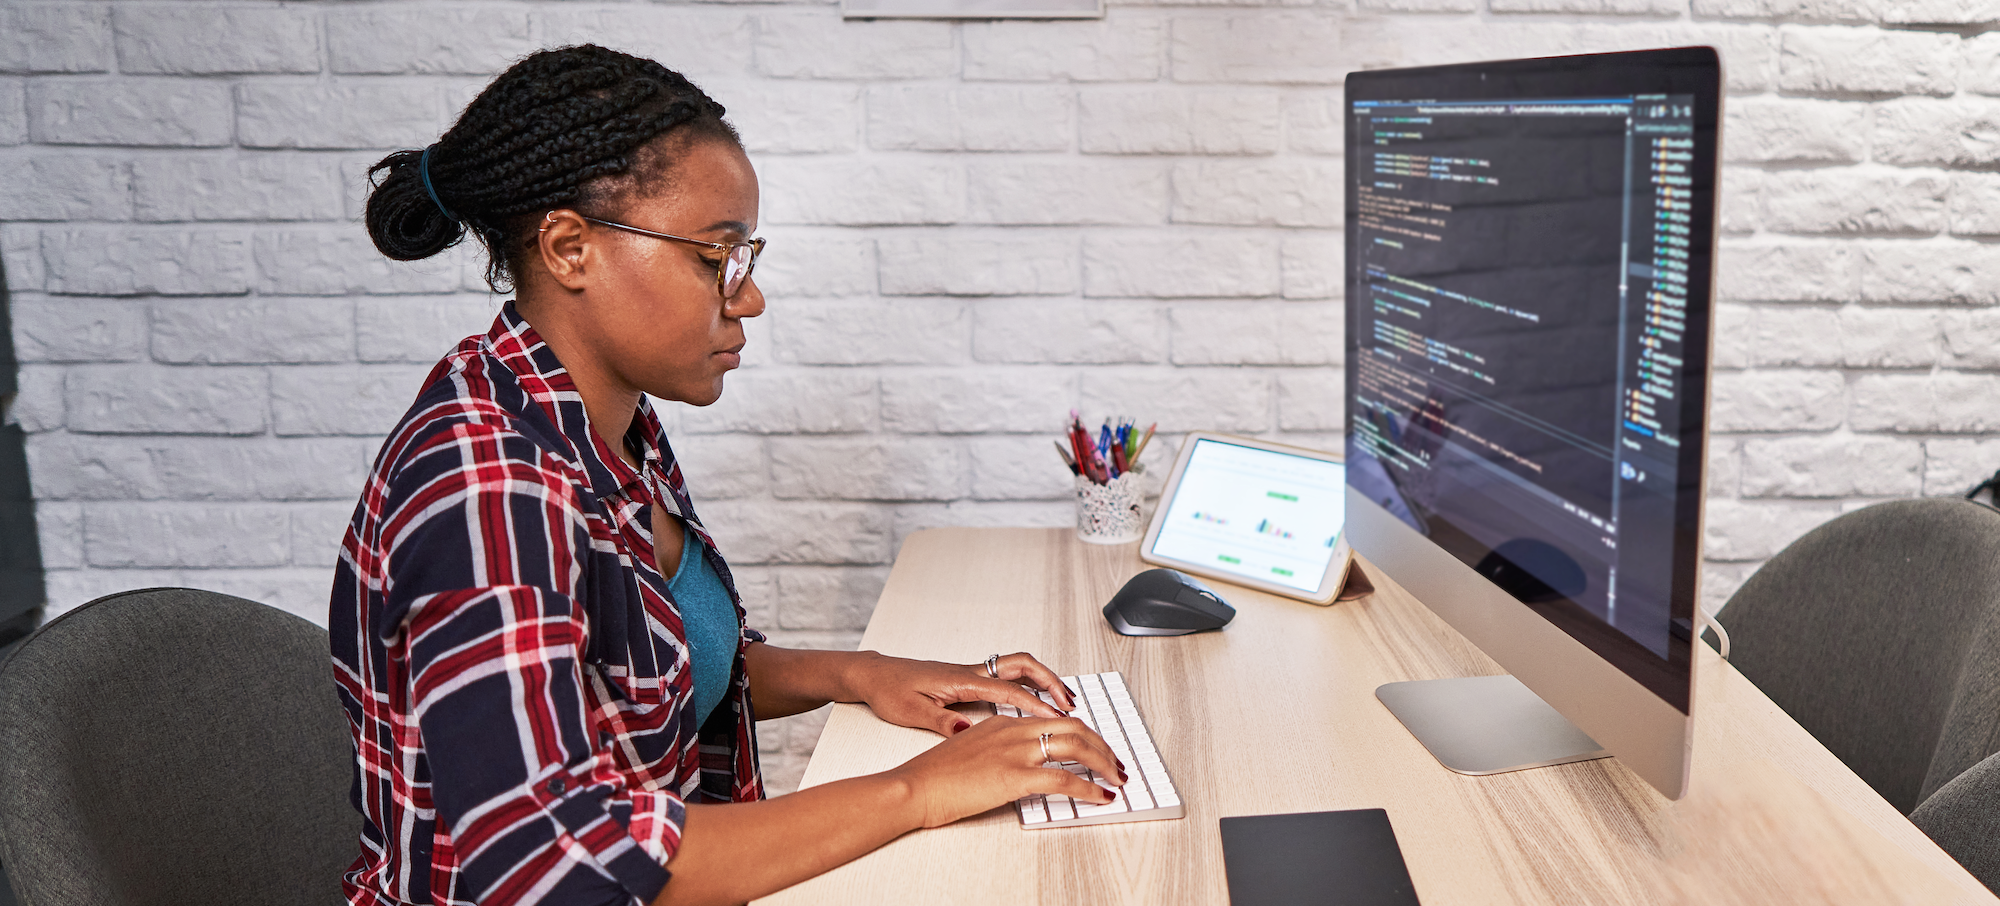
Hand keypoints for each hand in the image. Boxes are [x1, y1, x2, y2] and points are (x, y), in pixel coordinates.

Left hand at [845, 651, 1077, 737]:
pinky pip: (1006, 676)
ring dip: (1042, 680)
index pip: (1008, 689)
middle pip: (1022, 667)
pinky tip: (1033, 700)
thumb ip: (940, 721)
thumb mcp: (910, 711)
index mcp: (961, 680)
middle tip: (1072, 703)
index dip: (1036, 703)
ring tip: (1063, 700)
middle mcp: (970, 672)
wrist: (873, 675)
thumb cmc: (889, 691)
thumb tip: (966, 729)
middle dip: (1051, 682)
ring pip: (1017, 668)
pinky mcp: (966, 680)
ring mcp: (970, 674)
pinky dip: (1027, 683)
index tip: (1057, 717)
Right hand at [888, 715, 1126, 828]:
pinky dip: (1089, 788)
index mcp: (1003, 723)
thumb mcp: (969, 752)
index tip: (1096, 748)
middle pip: (1074, 728)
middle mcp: (1013, 731)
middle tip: (1115, 763)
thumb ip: (995, 751)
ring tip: (1116, 778)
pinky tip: (1101, 797)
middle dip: (1102, 745)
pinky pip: (1064, 780)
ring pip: (1076, 748)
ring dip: (1103, 763)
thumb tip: (1012, 764)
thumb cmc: (933, 775)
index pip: (1055, 721)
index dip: (1083, 734)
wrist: (914, 786)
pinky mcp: (1014, 777)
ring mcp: (1015, 752)